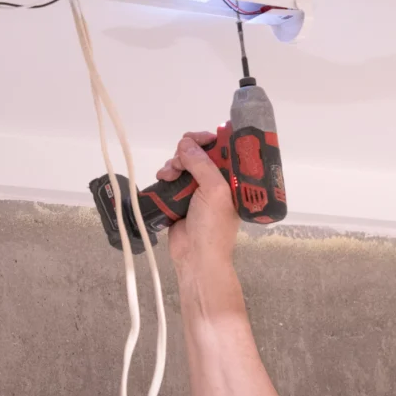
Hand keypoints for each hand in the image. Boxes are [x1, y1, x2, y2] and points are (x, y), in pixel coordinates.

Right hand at [156, 132, 240, 270]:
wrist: (196, 257)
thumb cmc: (213, 225)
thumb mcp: (214, 191)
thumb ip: (202, 164)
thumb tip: (186, 143)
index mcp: (233, 180)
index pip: (225, 151)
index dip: (212, 140)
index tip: (198, 138)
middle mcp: (218, 183)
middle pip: (201, 154)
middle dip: (188, 153)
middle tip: (180, 160)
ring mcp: (199, 191)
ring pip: (184, 164)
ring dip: (174, 164)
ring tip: (169, 174)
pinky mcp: (182, 198)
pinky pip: (174, 177)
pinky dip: (167, 174)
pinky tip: (163, 178)